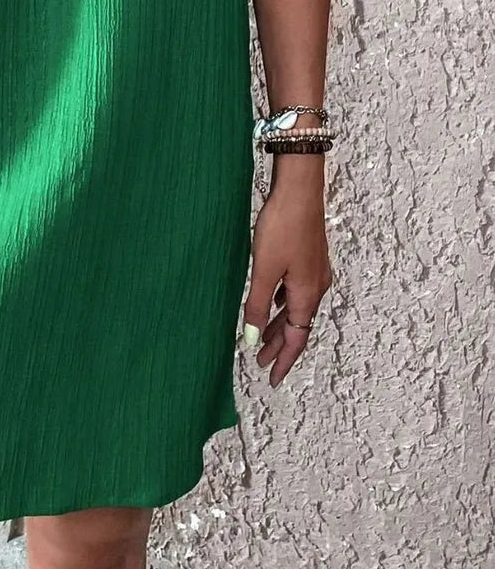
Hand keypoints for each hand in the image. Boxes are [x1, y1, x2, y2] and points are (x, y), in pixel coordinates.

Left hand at [241, 170, 331, 387]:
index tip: (271, 379)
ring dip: (280, 325)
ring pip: (297, 309)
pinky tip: (272, 301)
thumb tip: (253, 339)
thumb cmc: (283, 227)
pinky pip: (296, 292)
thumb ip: (258, 304)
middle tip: (261, 362)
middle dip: (279, 346)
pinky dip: (283, 304)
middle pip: (297, 326)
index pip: (296, 339)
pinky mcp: (309, 258)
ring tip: (263, 339)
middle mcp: (316, 287)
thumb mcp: (264, 269)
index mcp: (307, 295)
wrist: (300, 190)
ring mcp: (314, 271)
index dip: (283, 361)